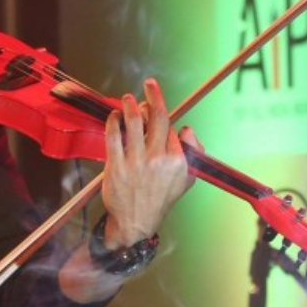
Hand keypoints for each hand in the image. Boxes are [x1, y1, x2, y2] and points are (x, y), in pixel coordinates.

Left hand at [99, 78, 196, 247]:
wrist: (136, 222)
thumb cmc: (161, 199)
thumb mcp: (187, 180)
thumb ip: (193, 153)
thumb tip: (187, 129)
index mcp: (177, 161)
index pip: (171, 128)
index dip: (162, 117)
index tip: (155, 106)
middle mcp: (158, 159)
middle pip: (157, 118)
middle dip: (153, 96)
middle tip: (149, 84)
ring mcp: (136, 162)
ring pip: (134, 122)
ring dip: (131, 104)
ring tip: (128, 97)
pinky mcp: (115, 166)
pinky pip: (114, 135)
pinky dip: (114, 120)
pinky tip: (115, 115)